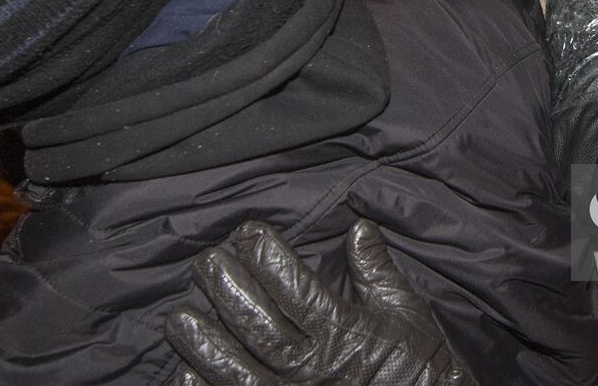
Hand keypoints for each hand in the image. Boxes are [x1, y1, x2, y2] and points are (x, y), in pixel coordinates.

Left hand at [166, 219, 473, 385]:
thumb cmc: (418, 361)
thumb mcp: (404, 308)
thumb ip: (377, 268)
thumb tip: (359, 226)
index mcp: (344, 331)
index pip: (295, 289)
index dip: (267, 258)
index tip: (248, 231)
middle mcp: (314, 368)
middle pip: (259, 326)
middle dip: (227, 290)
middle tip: (204, 262)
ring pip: (238, 373)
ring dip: (205, 346)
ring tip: (179, 317)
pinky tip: (185, 374)